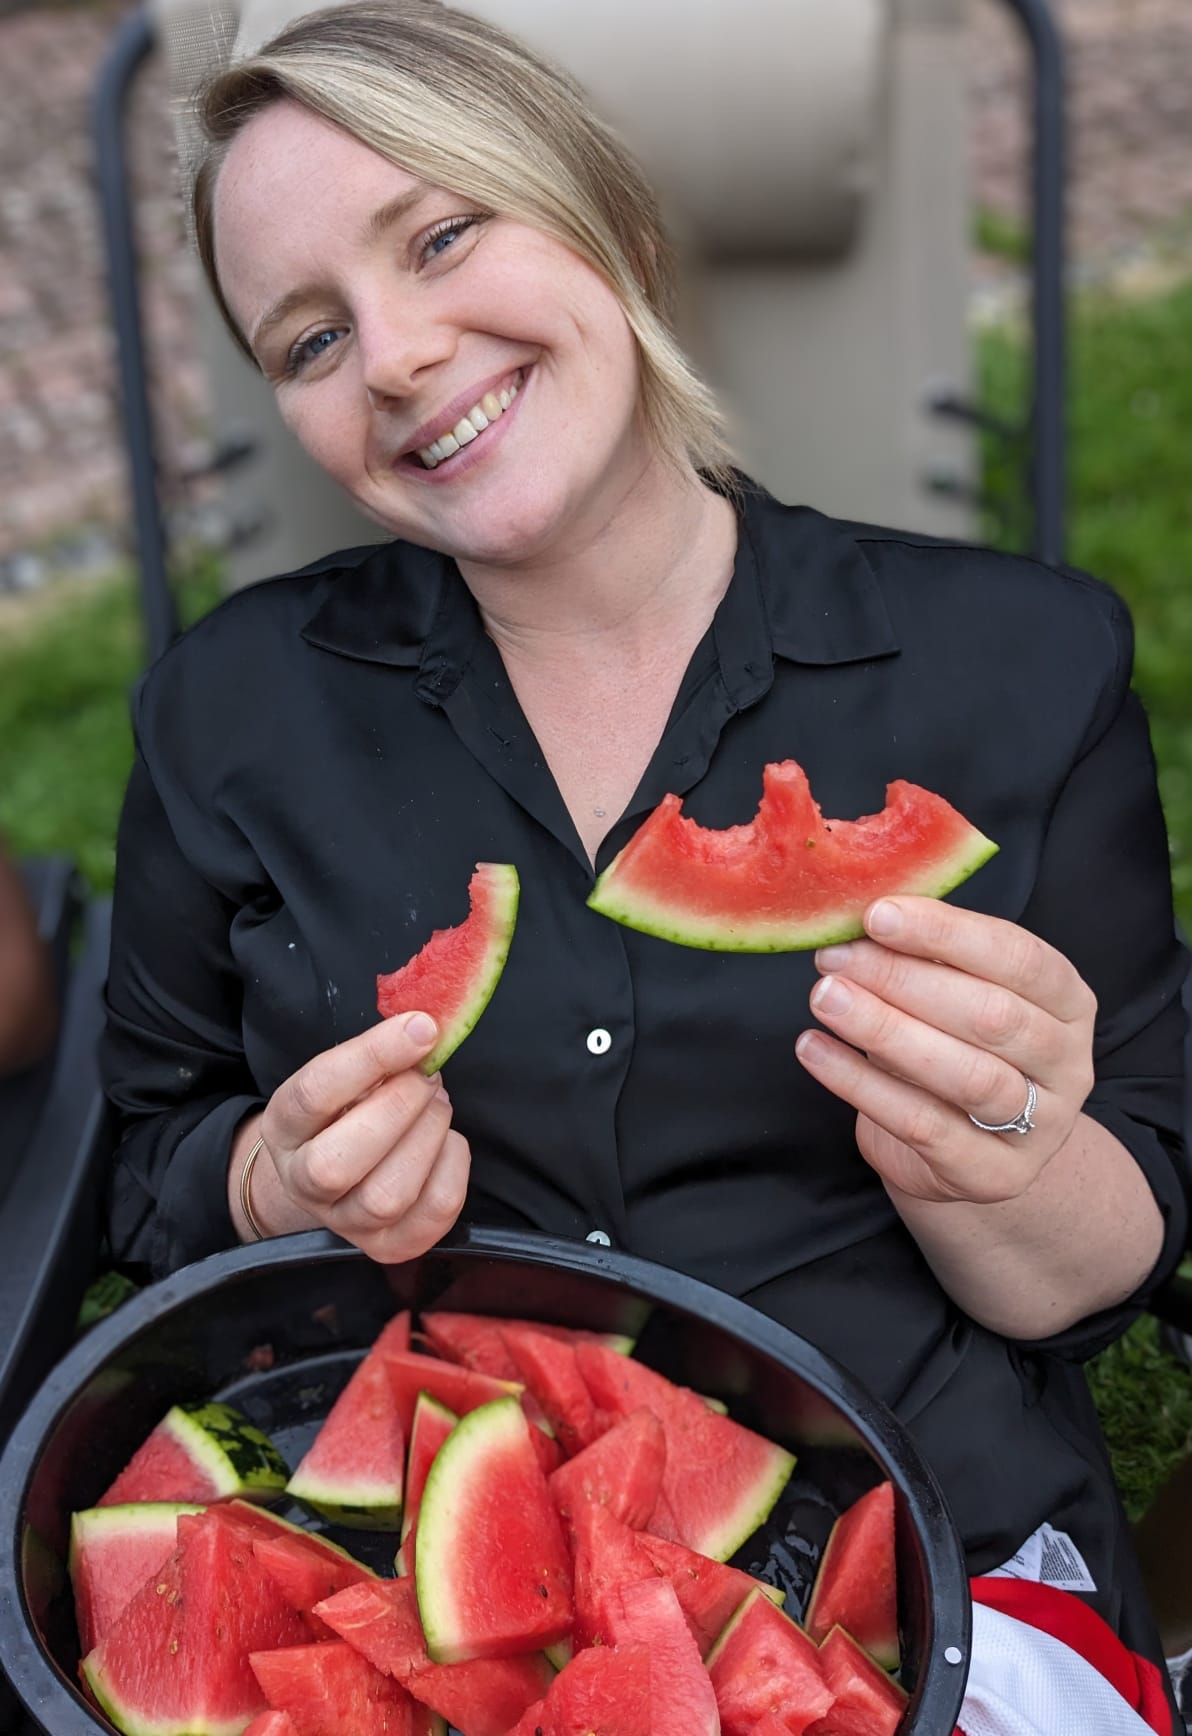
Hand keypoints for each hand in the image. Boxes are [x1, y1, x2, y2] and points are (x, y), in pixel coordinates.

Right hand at [250, 1011, 470, 1261]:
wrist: (335, 1169)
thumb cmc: (346, 1110)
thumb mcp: (345, 1077)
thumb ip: (377, 1055)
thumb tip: (426, 1028)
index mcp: (285, 1127)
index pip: (315, 1093)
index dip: (373, 1056)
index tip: (422, 1028)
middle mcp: (305, 1183)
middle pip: (339, 1162)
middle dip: (401, 1108)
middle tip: (427, 1077)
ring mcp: (346, 1223)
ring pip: (388, 1194)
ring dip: (428, 1137)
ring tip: (436, 1106)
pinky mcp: (390, 1246)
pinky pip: (433, 1212)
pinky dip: (453, 1166)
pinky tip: (446, 1142)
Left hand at [794, 896, 1096, 1205]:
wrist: (967, 1154)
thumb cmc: (955, 1051)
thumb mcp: (955, 997)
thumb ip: (928, 960)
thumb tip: (863, 922)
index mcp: (1068, 1002)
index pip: (1018, 957)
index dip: (947, 932)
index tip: (878, 914)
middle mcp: (1067, 1063)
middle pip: (992, 1015)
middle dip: (904, 979)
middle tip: (836, 957)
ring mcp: (1039, 1126)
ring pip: (966, 1075)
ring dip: (885, 1029)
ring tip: (825, 997)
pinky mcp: (994, 1175)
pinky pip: (922, 1125)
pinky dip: (861, 1084)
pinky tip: (816, 1050)